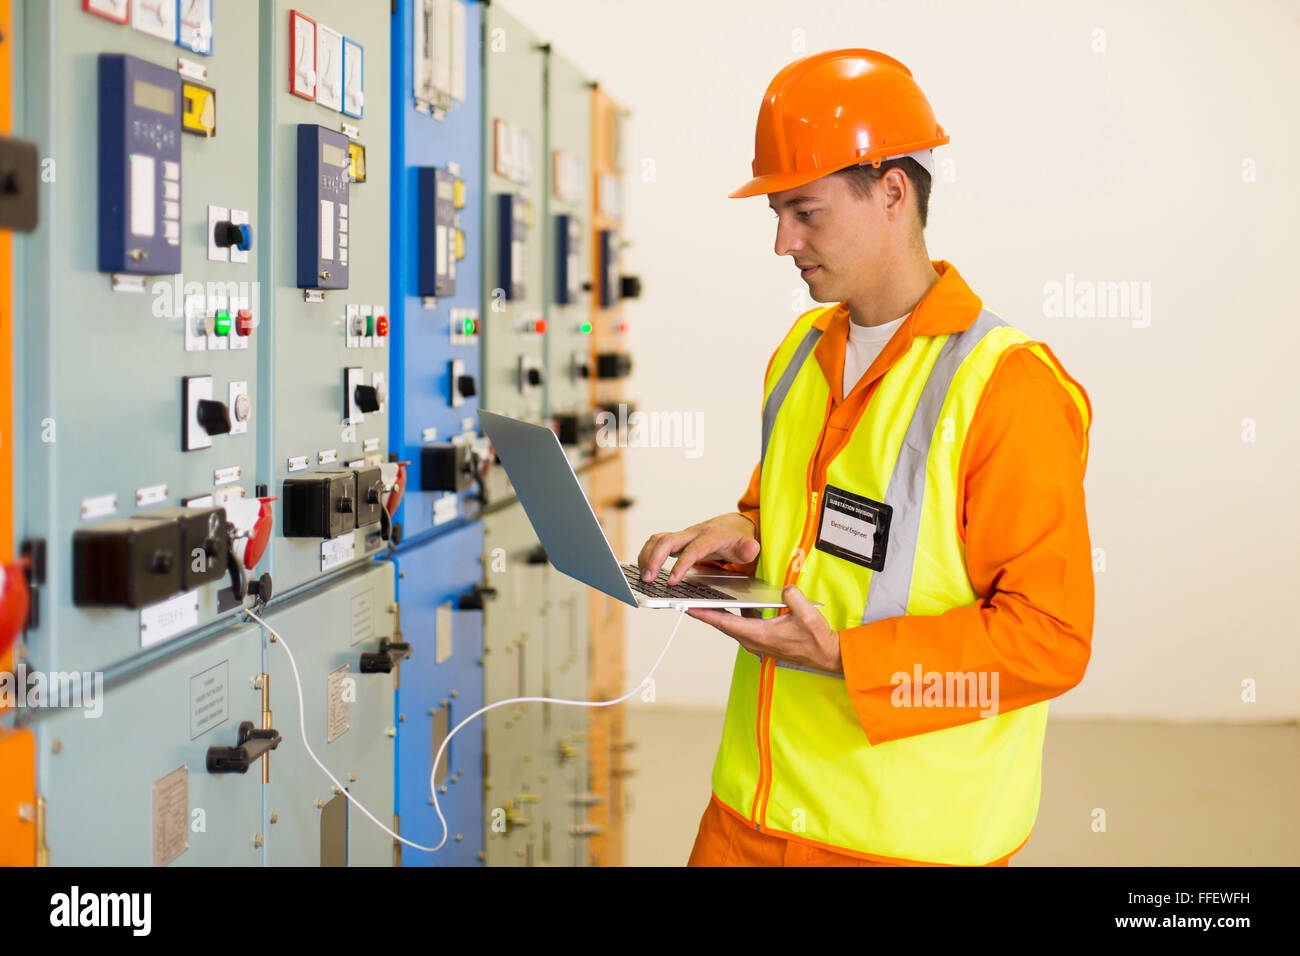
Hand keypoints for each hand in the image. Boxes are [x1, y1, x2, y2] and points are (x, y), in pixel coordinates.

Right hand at [637, 513, 759, 585]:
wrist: (733, 525)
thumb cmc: (738, 538)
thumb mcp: (748, 545)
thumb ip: (749, 549)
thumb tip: (752, 548)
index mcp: (710, 537)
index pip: (692, 550)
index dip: (680, 565)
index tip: (671, 581)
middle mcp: (693, 534)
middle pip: (667, 541)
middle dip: (654, 559)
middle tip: (648, 579)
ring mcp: (683, 536)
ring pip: (658, 540)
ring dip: (647, 556)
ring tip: (643, 576)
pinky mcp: (677, 540)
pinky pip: (657, 542)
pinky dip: (647, 553)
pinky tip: (644, 568)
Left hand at [687, 585, 841, 673]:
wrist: (827, 655)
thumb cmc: (816, 639)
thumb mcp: (807, 615)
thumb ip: (793, 598)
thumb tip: (784, 589)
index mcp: (760, 635)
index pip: (725, 623)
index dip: (705, 614)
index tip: (687, 607)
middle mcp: (754, 641)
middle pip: (723, 624)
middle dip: (705, 611)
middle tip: (687, 599)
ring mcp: (757, 642)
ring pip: (731, 626)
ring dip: (719, 613)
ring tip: (705, 598)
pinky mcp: (762, 641)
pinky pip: (742, 626)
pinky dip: (734, 616)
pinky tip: (734, 604)